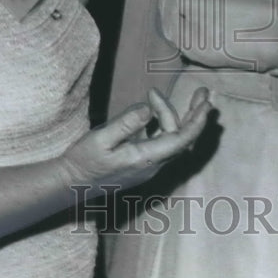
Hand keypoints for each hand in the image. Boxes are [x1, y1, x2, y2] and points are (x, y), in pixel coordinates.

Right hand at [59, 88, 210, 192]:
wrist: (70, 184)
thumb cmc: (83, 161)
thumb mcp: (100, 139)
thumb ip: (125, 124)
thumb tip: (147, 109)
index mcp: (145, 159)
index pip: (180, 140)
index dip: (196, 122)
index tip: (207, 105)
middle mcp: (152, 164)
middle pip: (182, 138)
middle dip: (195, 114)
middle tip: (203, 92)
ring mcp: (148, 164)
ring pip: (171, 137)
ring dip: (174, 115)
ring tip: (156, 93)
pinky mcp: (142, 161)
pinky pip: (161, 140)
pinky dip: (162, 122)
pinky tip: (154, 109)